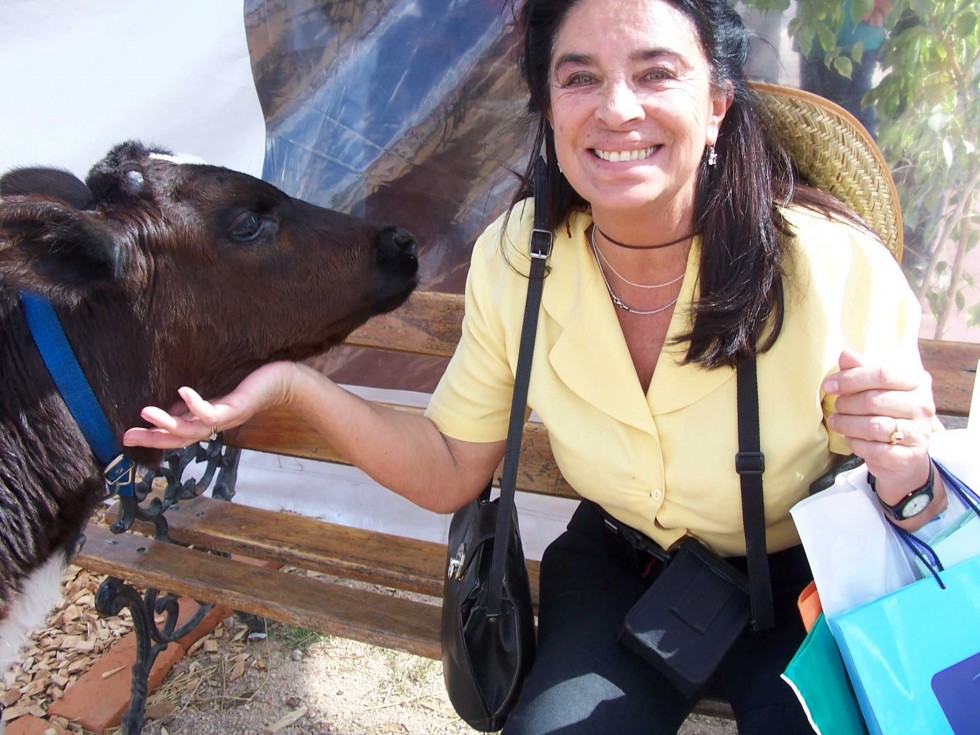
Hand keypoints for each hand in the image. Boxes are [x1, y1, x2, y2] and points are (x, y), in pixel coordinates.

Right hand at [122, 361, 296, 449]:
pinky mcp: (238, 408)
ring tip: (146, 413)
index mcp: (206, 421)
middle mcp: (213, 424)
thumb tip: (166, 406)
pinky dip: (197, 403)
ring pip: (194, 428)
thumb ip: (192, 404)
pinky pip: (215, 411)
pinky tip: (182, 392)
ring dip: (169, 423)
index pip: (175, 434)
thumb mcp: (215, 393)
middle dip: (154, 438)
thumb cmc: (247, 384)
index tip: (125, 437)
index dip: (152, 437)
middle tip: (127, 436)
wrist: (282, 380)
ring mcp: (225, 418)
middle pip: (180, 437)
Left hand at [821, 347, 936, 503]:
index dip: (851, 378)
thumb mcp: (878, 388)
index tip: (828, 385)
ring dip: (847, 424)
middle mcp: (923, 406)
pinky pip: (874, 449)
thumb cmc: (888, 412)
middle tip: (835, 406)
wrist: (906, 454)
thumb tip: (845, 354)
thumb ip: (862, 370)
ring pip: (873, 426)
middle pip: (874, 400)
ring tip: (836, 421)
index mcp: (917, 382)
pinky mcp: (909, 457)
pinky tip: (850, 438)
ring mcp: (919, 433)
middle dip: (846, 403)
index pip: (882, 373)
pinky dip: (855, 443)